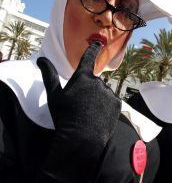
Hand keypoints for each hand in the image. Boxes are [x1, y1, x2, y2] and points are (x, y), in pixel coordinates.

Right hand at [37, 42, 120, 182]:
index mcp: (83, 77)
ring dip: (97, 98)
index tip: (98, 43)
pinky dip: (106, 105)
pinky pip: (111, 100)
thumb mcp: (54, 96)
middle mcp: (98, 81)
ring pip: (102, 92)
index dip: (93, 49)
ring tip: (89, 113)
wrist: (82, 139)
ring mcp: (109, 92)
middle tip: (80, 106)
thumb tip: (41, 59)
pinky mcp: (117, 103)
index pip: (88, 58)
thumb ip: (49, 75)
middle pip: (93, 81)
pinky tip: (98, 116)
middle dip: (88, 89)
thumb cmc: (65, 116)